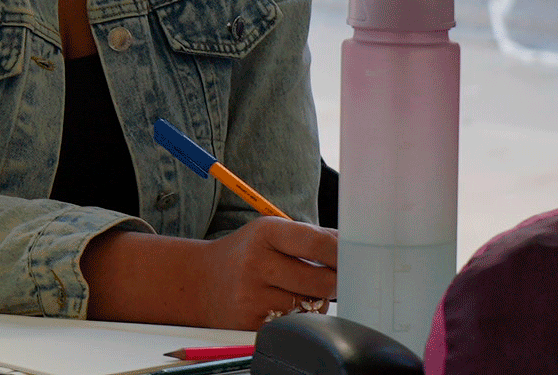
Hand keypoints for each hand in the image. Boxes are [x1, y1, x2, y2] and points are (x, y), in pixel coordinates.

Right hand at [190, 217, 337, 329]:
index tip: (357, 258)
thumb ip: (311, 237)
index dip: (343, 253)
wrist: (200, 281)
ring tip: (303, 292)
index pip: (317, 243)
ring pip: (310, 307)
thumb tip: (351, 243)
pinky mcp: (251, 323)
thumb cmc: (245, 254)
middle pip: (320, 281)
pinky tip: (286, 306)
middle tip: (338, 280)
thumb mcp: (270, 233)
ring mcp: (252, 296)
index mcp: (265, 233)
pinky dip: (299, 318)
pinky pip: (294, 325)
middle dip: (336, 283)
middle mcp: (256, 263)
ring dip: (317, 303)